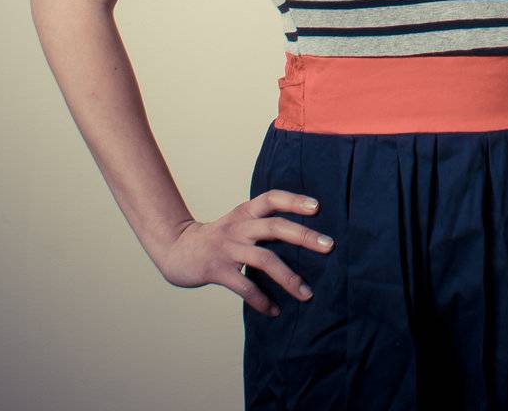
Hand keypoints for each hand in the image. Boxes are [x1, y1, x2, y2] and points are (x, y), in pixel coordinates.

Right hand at [157, 190, 333, 316]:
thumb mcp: (239, 221)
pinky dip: (261, 300)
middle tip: (329, 246)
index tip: (317, 207)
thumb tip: (304, 234)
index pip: (272, 198)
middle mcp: (239, 226)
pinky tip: (275, 310)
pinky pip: (244, 286)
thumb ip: (264, 223)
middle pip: (275, 226)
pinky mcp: (217, 270)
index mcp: (245, 211)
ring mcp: (227, 248)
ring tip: (307, 293)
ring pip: (263, 259)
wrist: (178, 250)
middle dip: (304, 236)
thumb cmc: (219, 237)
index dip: (294, 200)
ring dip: (288, 277)